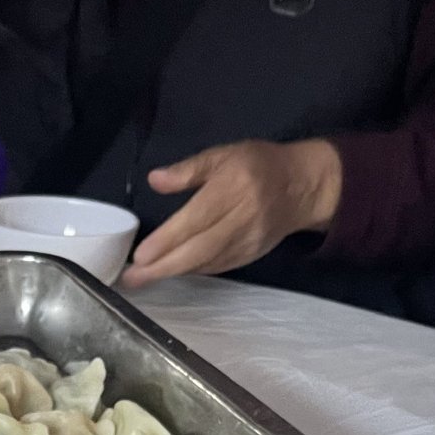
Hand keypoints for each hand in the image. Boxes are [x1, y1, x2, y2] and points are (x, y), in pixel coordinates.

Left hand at [121, 139, 343, 290]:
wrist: (301, 186)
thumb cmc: (257, 165)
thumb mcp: (224, 155)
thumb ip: (189, 169)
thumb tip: (155, 180)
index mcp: (233, 188)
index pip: (196, 219)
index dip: (168, 240)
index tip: (141, 255)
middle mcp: (242, 218)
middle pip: (199, 249)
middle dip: (163, 267)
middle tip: (132, 278)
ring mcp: (249, 240)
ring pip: (207, 262)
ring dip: (173, 273)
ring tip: (142, 280)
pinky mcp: (251, 255)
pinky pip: (217, 267)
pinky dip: (192, 271)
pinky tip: (171, 272)